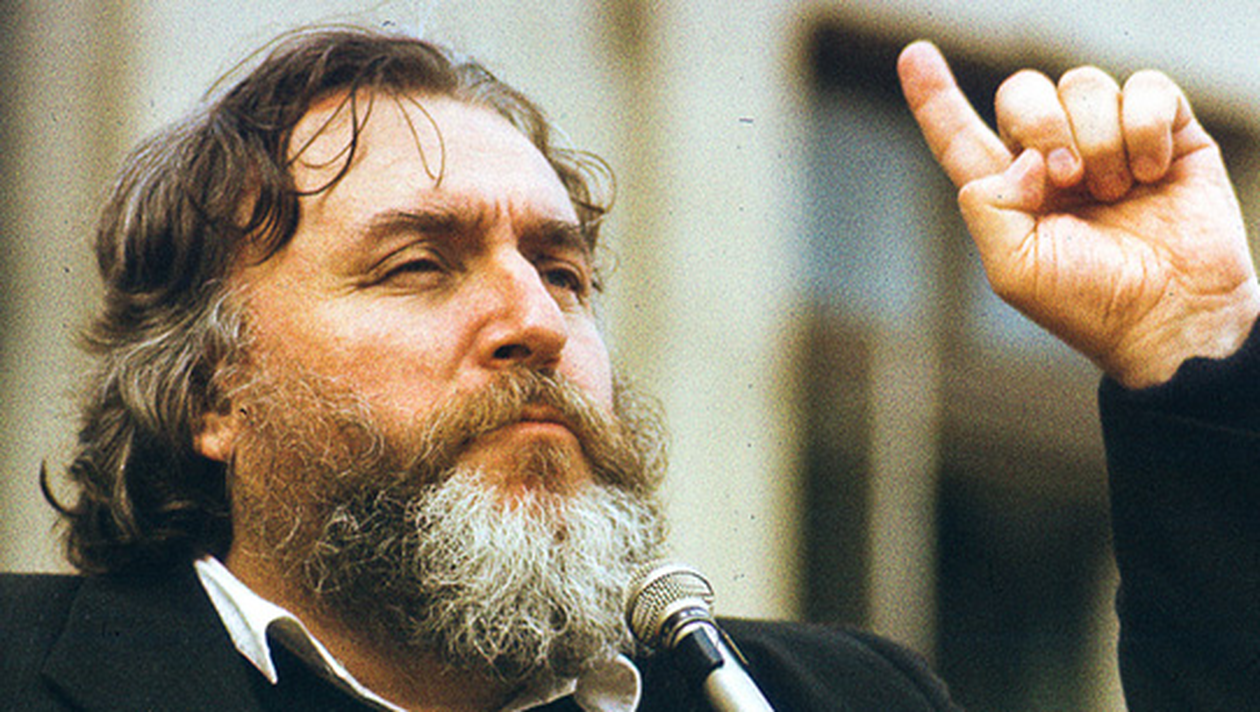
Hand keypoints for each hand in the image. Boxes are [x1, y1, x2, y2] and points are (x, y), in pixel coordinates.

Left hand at [898, 40, 1259, 388]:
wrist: (1173, 318)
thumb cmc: (1091, 306)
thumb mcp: (1014, 269)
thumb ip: (988, 206)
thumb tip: (1021, 155)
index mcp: (1009, 193)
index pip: (959, 136)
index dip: (934, 98)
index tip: (914, 56)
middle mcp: (1054, 161)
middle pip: (1021, 93)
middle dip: (1038, 123)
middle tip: (1068, 178)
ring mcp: (1110, 143)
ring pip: (1082, 84)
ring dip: (1097, 138)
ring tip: (1117, 191)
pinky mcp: (1167, 134)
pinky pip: (1146, 88)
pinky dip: (1144, 126)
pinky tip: (1152, 172)